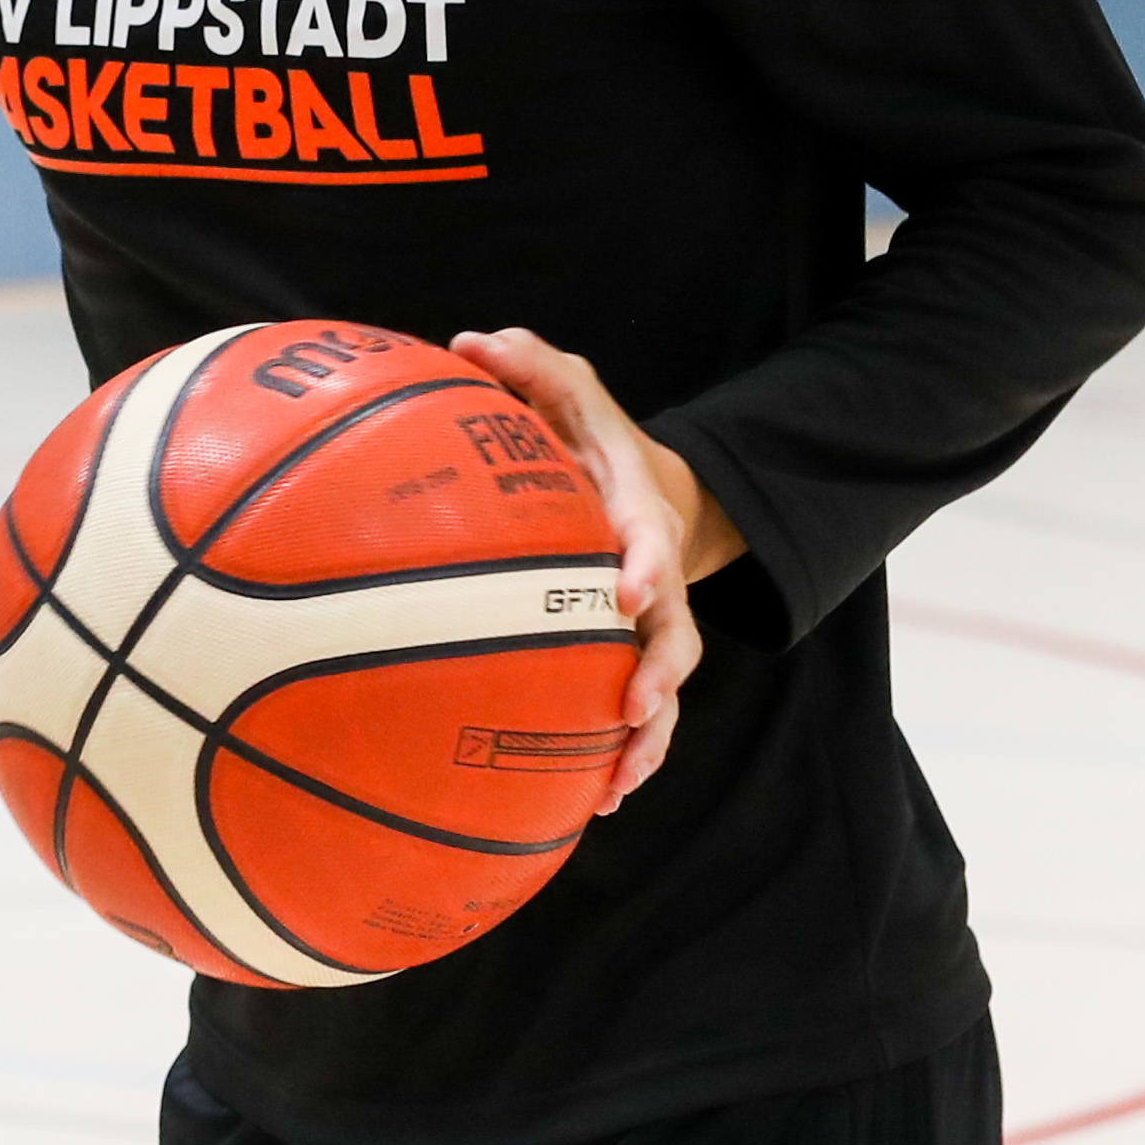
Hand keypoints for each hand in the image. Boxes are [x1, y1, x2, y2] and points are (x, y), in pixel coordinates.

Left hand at [449, 328, 744, 810]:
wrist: (640, 483)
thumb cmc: (587, 434)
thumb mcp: (564, 384)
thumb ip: (526, 359)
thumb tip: (470, 341)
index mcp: (638, 511)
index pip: (650, 537)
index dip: (645, 565)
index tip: (625, 594)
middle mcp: (654, 577)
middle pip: (674, 632)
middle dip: (659, 673)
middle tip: (635, 709)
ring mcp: (648, 624)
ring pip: (664, 690)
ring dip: (648, 741)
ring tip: (615, 787)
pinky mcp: (629, 656)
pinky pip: (637, 715)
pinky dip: (624, 758)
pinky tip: (594, 803)